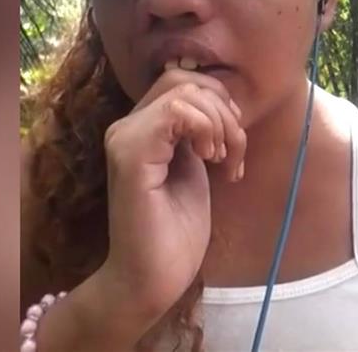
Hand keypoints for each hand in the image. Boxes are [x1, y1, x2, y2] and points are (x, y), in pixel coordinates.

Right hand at [98, 69, 245, 326]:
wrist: (152, 278)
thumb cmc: (174, 232)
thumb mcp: (194, 168)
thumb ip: (197, 134)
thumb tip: (220, 102)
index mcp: (140, 128)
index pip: (182, 82)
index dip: (218, 103)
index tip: (232, 146)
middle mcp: (125, 127)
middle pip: (184, 79)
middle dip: (223, 110)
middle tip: (232, 154)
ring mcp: (124, 139)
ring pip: (184, 92)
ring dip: (220, 124)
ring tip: (223, 161)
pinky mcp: (130, 156)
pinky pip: (176, 114)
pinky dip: (206, 130)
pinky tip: (211, 160)